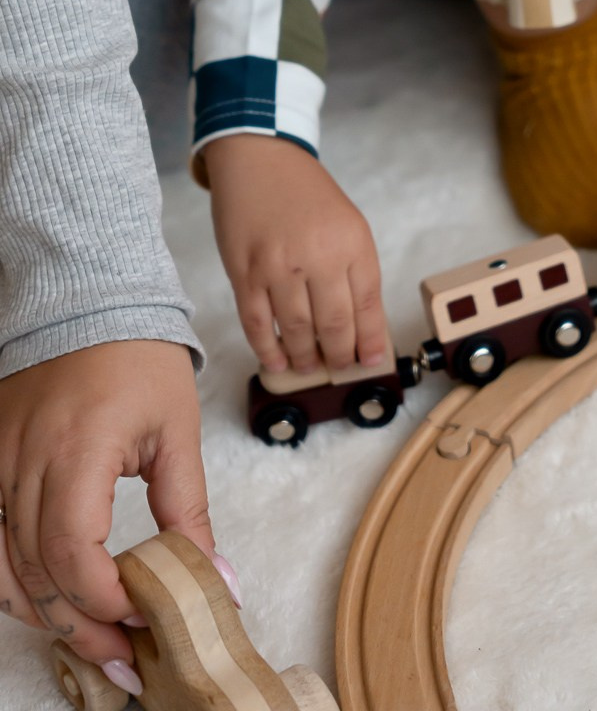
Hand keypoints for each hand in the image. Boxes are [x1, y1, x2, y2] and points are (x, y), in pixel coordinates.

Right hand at [0, 340, 211, 666]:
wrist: (88, 299)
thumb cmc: (136, 356)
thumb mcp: (177, 431)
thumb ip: (188, 511)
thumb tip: (216, 579)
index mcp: (77, 450)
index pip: (72, 553)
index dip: (105, 600)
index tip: (146, 618)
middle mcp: (24, 462)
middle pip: (36, 573)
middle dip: (82, 625)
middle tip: (126, 656)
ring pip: (2, 568)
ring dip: (44, 614)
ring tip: (93, 639)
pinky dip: (14, 581)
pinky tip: (50, 601)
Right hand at [203, 136, 385, 375]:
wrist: (259, 159)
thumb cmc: (306, 194)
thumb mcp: (346, 223)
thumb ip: (353, 270)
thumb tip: (359, 325)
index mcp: (352, 241)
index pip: (368, 304)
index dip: (371, 340)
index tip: (370, 360)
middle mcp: (317, 255)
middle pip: (334, 324)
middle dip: (339, 355)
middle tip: (339, 366)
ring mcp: (278, 266)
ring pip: (295, 330)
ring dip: (304, 357)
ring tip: (309, 366)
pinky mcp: (244, 273)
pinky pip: (257, 324)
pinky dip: (268, 349)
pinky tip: (277, 361)